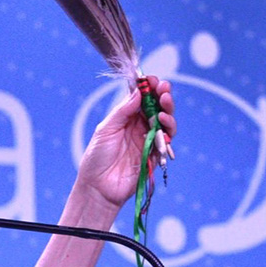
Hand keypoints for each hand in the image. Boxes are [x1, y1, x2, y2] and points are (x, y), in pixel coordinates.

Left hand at [75, 76, 176, 209]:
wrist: (99, 186)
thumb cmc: (97, 158)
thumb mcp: (105, 129)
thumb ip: (122, 111)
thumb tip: (137, 93)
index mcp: (125, 118)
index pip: (141, 98)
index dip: (148, 87)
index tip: (151, 80)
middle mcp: (139, 126)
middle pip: (157, 106)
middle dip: (163, 95)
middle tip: (164, 88)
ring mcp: (148, 139)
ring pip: (165, 120)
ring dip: (168, 110)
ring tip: (165, 104)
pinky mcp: (155, 153)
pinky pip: (167, 139)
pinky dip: (168, 129)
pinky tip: (163, 121)